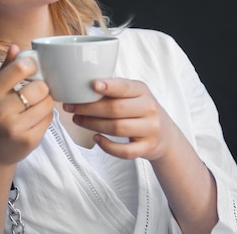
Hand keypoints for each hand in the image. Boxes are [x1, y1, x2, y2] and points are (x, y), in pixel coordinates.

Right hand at [0, 45, 54, 164]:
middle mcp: (0, 109)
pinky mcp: (27, 141)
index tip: (33, 70)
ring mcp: (14, 127)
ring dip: (46, 104)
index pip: (20, 68)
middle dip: (42, 89)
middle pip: (40, 87)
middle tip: (35, 93)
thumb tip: (16, 47)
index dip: (33, 66)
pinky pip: (49, 120)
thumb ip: (5, 69)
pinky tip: (34, 121)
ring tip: (34, 107)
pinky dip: (45, 118)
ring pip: (48, 104)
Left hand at [64, 78, 179, 161]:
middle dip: (89, 108)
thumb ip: (115, 90)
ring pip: (117, 128)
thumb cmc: (140, 110)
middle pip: (116, 109)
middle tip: (71, 107)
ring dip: (92, 124)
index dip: (109, 86)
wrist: (165, 135)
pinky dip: (107, 146)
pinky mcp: (147, 147)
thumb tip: (81, 85)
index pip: (126, 87)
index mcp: (142, 90)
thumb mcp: (134, 94)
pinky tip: (96, 138)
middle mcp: (149, 108)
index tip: (93, 85)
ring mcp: (150, 129)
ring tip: (78, 120)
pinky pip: (124, 151)